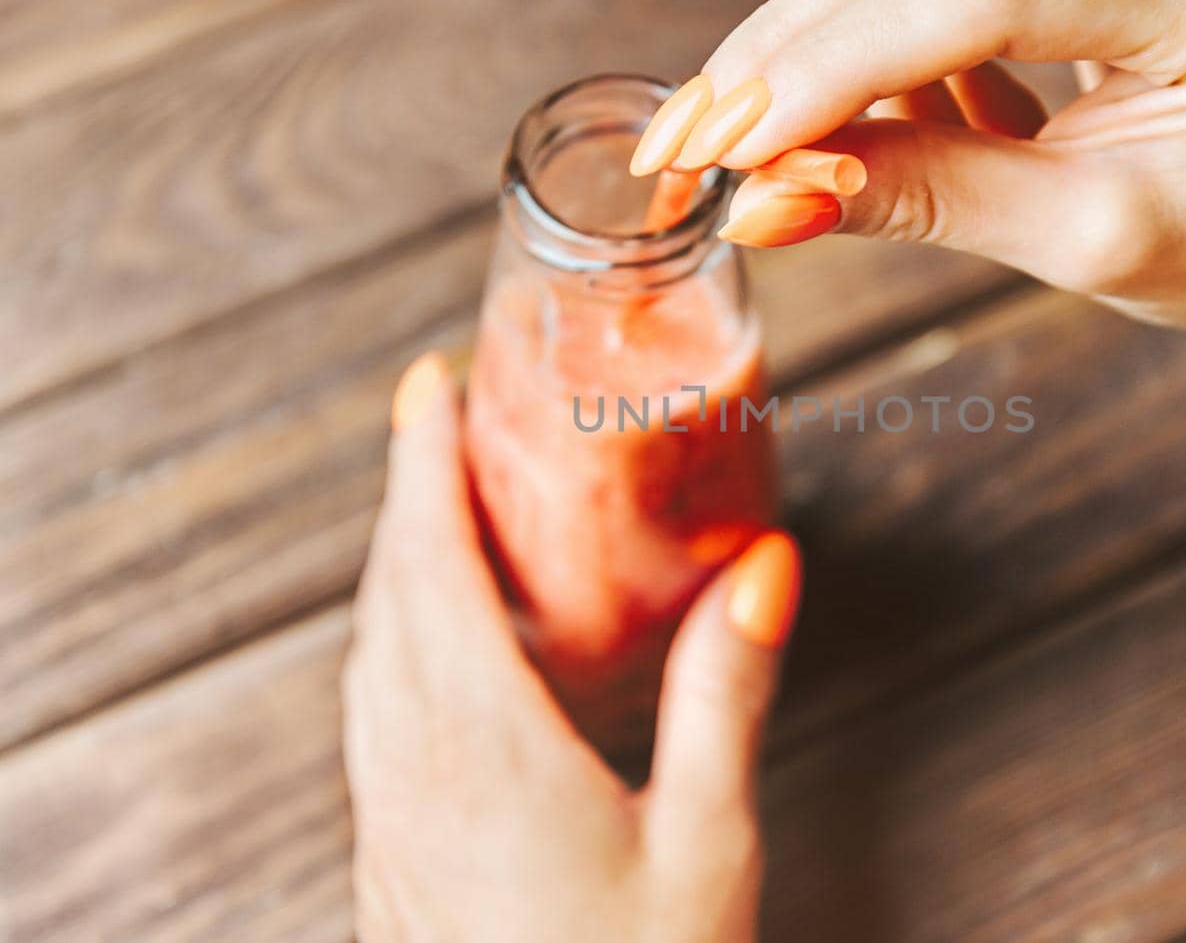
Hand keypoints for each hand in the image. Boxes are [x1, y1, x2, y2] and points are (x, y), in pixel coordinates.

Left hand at [343, 353, 802, 942]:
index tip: (427, 382)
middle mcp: (413, 765)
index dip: (423, 463)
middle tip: (448, 420)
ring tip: (440, 512)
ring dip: (396, 563)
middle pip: (388, 592)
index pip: (433, 564)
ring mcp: (390, 813)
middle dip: (410, 493)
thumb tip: (767, 567)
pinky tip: (437, 649)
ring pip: (369, 651)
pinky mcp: (392, 852)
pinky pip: (373, 709)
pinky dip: (395, 637)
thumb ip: (725, 694)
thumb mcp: (706, 838)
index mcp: (484, 743)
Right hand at [632, 0, 1185, 336]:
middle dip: (796, 45)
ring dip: (848, 30)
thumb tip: (757, 200)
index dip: (828, 63)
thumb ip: (923, 198)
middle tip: (697, 143)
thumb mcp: (1082, 240)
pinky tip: (959, 100)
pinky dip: (900, 11)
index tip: (718, 143)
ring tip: (897, 145)